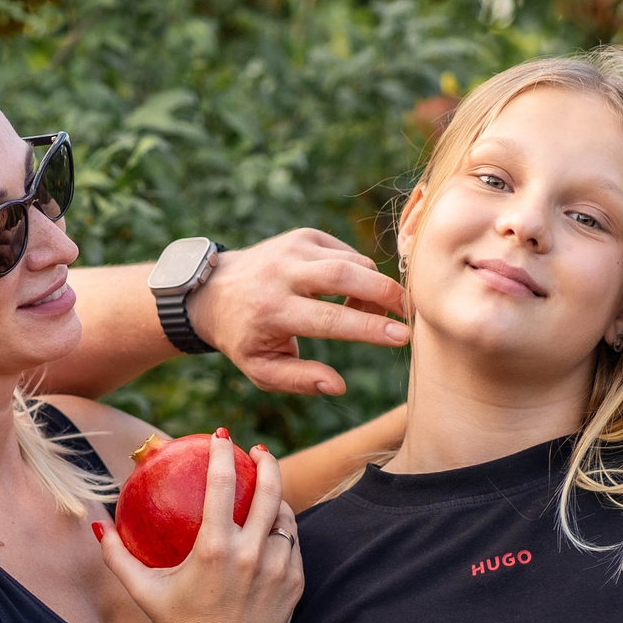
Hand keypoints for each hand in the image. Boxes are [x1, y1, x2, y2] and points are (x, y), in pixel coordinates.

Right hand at [93, 431, 302, 622]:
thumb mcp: (143, 591)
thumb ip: (117, 557)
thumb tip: (99, 524)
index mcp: (213, 549)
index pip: (222, 484)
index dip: (223, 453)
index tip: (223, 437)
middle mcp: (250, 555)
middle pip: (268, 491)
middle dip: (266, 462)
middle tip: (258, 451)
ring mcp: (277, 569)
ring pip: (284, 518)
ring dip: (276, 499)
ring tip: (268, 490)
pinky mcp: (293, 583)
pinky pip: (292, 545)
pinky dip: (283, 532)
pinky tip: (275, 526)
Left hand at [189, 229, 410, 396]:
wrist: (213, 291)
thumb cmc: (243, 338)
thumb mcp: (261, 369)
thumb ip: (300, 380)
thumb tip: (338, 386)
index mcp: (272, 310)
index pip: (330, 318)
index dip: (370, 328)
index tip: (402, 337)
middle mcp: (283, 273)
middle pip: (348, 275)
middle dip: (387, 293)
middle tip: (409, 314)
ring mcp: (294, 248)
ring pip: (353, 262)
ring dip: (373, 288)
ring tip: (370, 312)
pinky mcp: (303, 236)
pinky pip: (347, 253)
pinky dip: (359, 274)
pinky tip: (347, 294)